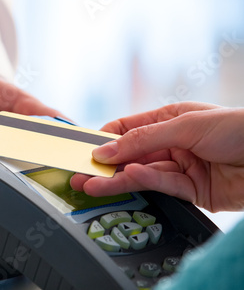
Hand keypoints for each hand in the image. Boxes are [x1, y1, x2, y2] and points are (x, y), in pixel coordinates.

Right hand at [70, 101, 243, 211]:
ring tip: (90, 185)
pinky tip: (124, 181)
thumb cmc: (239, 128)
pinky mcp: (190, 190)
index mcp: (170, 119)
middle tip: (80, 173)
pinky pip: (160, 186)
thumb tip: (107, 151)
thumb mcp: (185, 126)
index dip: (105, 138)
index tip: (84, 149)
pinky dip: (142, 183)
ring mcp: (181, 167)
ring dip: (116, 179)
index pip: (127, 128)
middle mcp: (172, 143)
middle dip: (105, 163)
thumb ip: (142, 140)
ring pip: (141, 173)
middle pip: (130, 154)